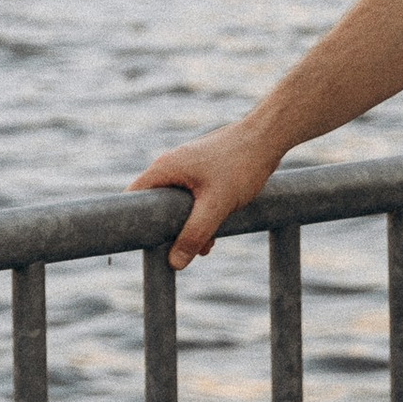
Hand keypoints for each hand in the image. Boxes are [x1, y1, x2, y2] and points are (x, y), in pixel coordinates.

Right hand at [132, 116, 287, 267]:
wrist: (269, 138)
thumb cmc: (241, 164)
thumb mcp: (216, 205)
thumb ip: (195, 234)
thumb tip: (175, 263)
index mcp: (165, 169)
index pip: (133, 197)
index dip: (134, 222)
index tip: (142, 244)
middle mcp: (172, 166)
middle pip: (157, 205)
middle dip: (171, 230)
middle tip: (186, 249)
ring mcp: (188, 168)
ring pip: (178, 205)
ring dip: (190, 226)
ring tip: (208, 244)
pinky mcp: (204, 171)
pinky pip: (194, 198)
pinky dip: (202, 215)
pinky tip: (217, 230)